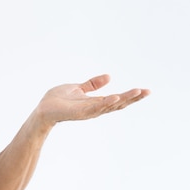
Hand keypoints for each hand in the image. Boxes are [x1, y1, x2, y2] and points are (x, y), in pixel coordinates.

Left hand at [35, 74, 149, 126]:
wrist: (42, 109)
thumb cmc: (57, 100)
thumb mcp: (78, 88)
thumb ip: (92, 84)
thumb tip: (109, 76)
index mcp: (95, 102)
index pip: (117, 99)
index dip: (131, 96)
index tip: (145, 90)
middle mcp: (95, 108)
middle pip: (118, 104)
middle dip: (133, 98)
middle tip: (147, 91)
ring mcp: (88, 111)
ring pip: (109, 106)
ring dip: (124, 99)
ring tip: (137, 92)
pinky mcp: (79, 112)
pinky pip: (94, 108)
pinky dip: (105, 103)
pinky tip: (114, 97)